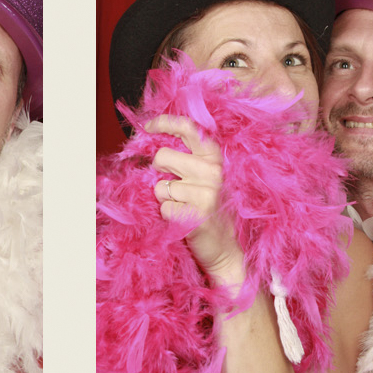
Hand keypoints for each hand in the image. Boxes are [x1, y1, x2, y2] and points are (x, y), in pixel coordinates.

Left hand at [146, 114, 243, 286]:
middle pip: (162, 156)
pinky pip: (163, 208)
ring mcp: (206, 193)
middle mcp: (213, 172)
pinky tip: (184, 219)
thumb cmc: (210, 211)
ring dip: (165, 198)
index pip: (189, 128)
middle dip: (159, 171)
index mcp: (215, 158)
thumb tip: (156, 144)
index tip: (148, 127)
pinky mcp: (196, 215)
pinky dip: (167, 215)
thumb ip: (188, 159)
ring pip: (160, 186)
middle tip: (173, 185)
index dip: (164, 123)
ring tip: (184, 206)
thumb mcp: (206, 179)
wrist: (225, 249)